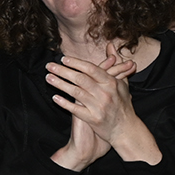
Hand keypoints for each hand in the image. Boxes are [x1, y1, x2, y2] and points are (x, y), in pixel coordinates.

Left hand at [48, 51, 151, 167]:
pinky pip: (75, 109)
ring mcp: (99, 107)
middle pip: (80, 79)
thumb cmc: (122, 103)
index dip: (76, 63)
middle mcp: (105, 94)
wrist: (126, 129)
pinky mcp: (93, 119)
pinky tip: (54, 97)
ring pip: (75, 92)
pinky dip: (64, 103)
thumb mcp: (122, 83)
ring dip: (60, 84)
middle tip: (49, 66)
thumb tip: (110, 46)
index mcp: (111, 83)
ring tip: (48, 78)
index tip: (63, 59)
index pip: (91, 69)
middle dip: (63, 71)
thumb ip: (114, 63)